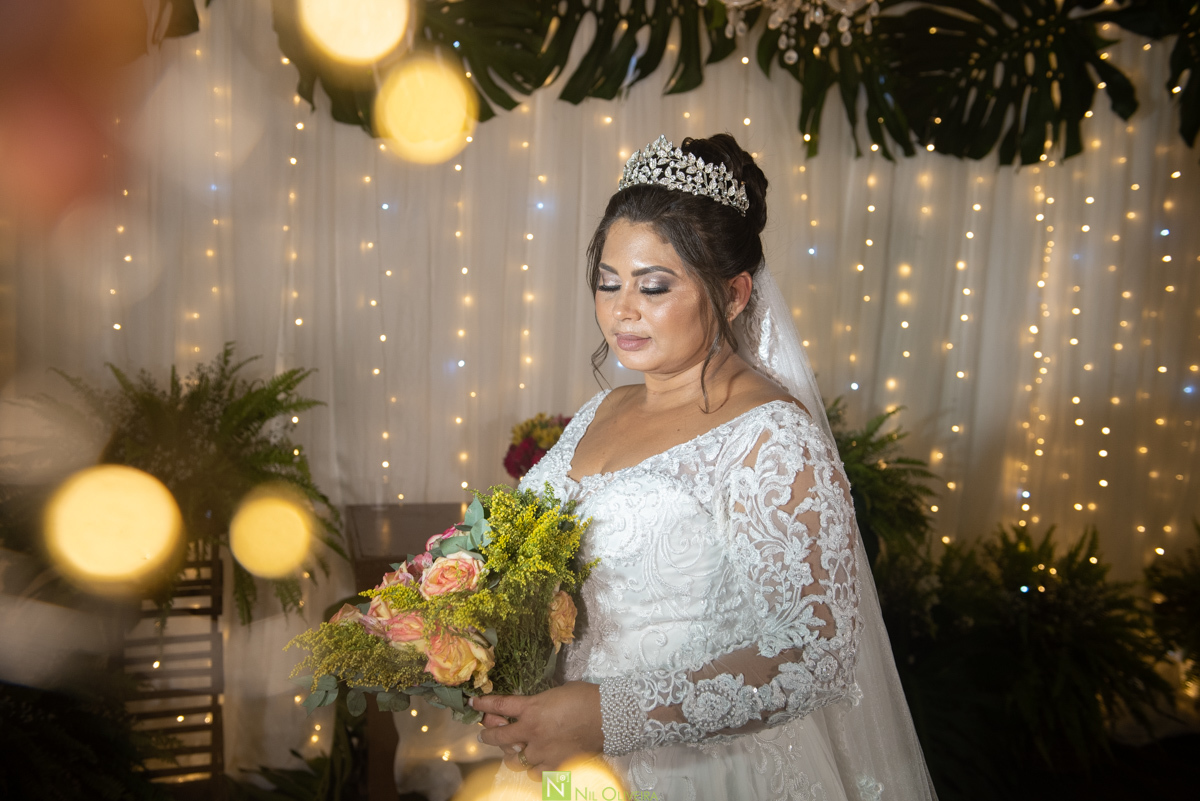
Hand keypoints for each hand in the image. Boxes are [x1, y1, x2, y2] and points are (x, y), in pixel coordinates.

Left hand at [473, 681, 603, 779]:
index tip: (473, 703)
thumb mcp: (555, 693)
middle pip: (498, 737)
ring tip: (513, 749)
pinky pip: (535, 773)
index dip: (484, 704)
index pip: (499, 706)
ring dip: (511, 753)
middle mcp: (531, 732)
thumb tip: (529, 709)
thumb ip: (538, 704)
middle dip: (488, 734)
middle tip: (485, 734)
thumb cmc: (585, 698)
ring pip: (514, 759)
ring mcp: (542, 752)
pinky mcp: (555, 765)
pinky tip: (536, 763)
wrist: (608, 716)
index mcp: (531, 709)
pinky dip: (533, 768)